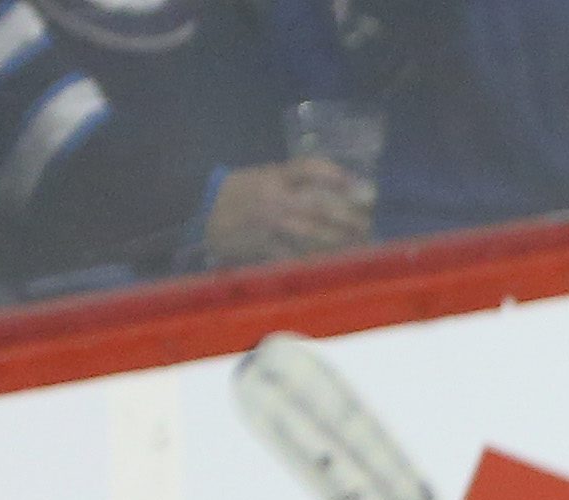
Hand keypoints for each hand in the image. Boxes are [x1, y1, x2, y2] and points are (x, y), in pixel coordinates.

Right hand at [202, 156, 372, 265]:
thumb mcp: (262, 177)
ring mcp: (272, 225)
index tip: (357, 184)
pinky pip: (299, 255)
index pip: (309, 169)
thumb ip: (293, 181)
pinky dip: (320, 259)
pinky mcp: (267, 248)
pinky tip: (337, 261)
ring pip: (315, 234)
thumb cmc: (238, 194)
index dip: (335, 174)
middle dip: (349, 216)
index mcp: (273, 177)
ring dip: (341, 240)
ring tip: (360, 242)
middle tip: (367, 222)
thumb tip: (337, 187)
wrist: (202, 214)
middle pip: (321, 206)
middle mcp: (275, 199)